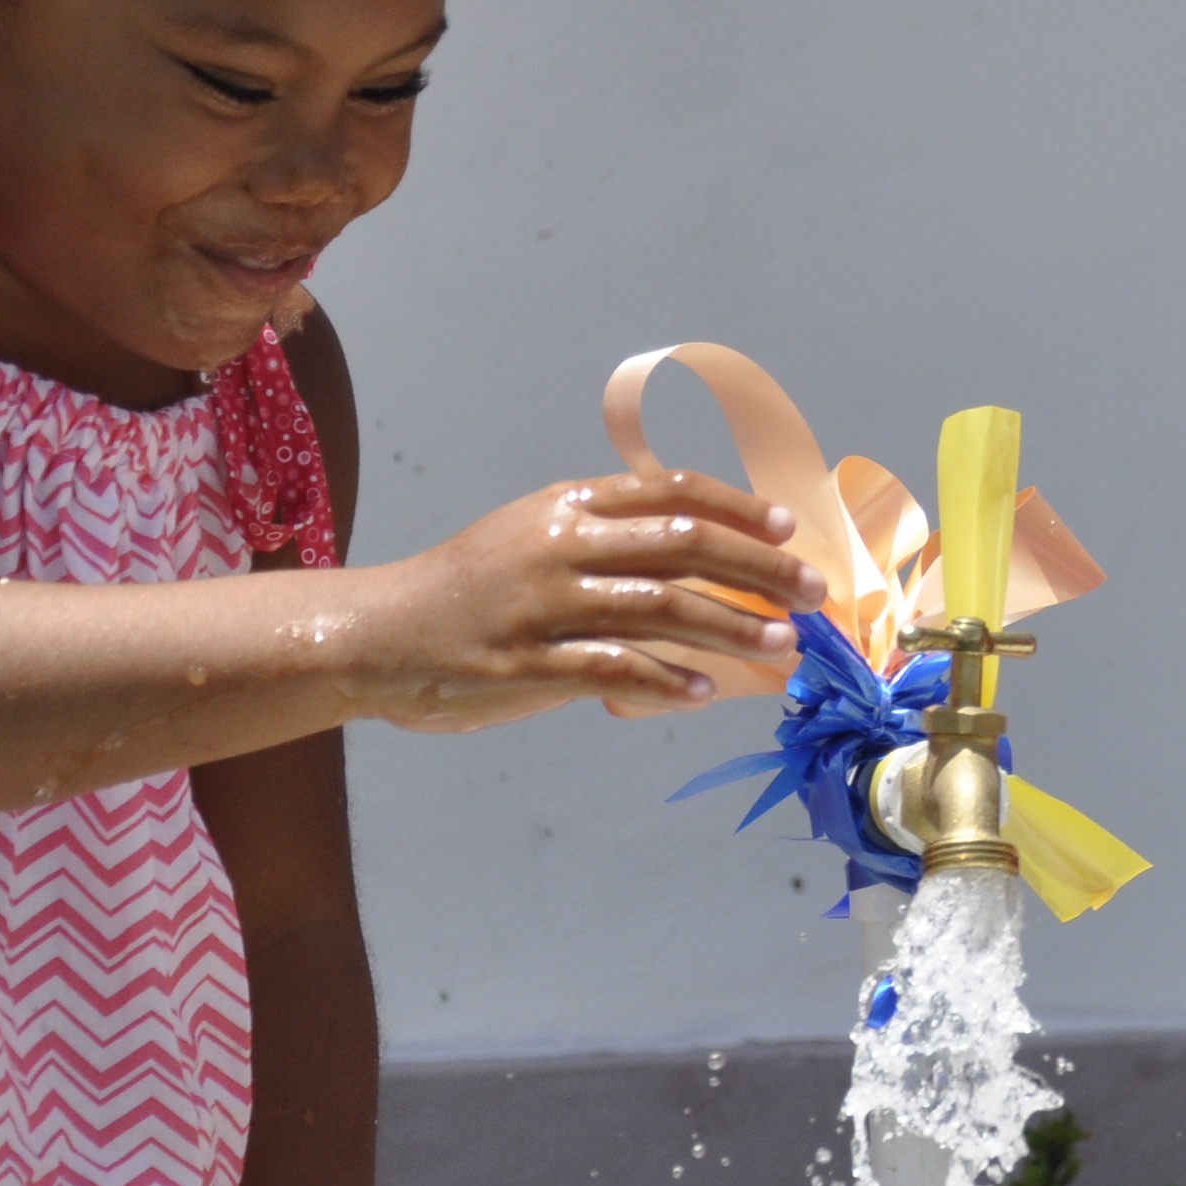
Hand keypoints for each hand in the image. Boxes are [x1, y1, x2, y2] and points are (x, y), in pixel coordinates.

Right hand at [354, 469, 824, 729]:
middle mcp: (560, 545)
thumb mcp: (534, 539)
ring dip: (734, 627)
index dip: (738, 508)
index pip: (671, 493)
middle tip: (811, 592)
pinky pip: (613, 668)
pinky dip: (667, 679)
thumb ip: (608, 544)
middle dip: (760, 568)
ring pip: (662, 607)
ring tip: (782, 645)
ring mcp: (542, 604)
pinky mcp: (525, 663)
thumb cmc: (468, 591)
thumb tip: (698, 567)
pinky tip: (704, 692)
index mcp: (567, 508)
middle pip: (684, 546)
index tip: (787, 529)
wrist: (374, 633)